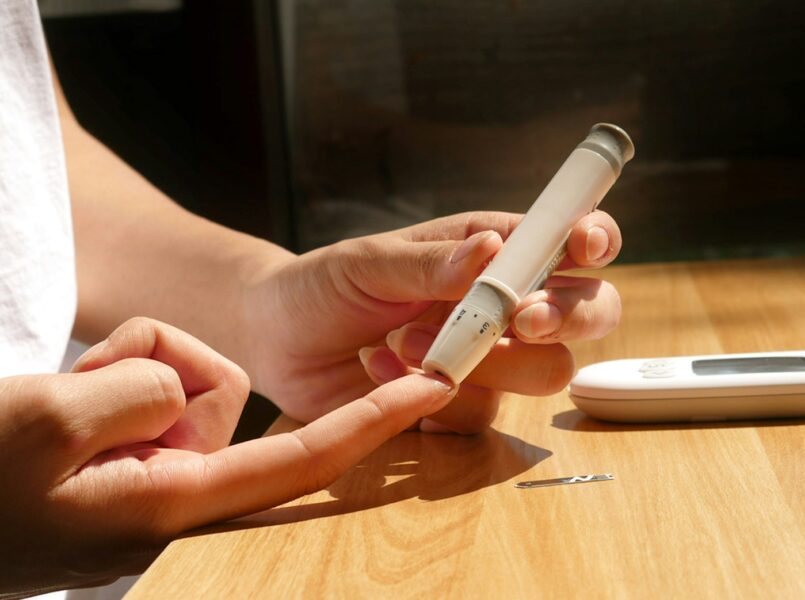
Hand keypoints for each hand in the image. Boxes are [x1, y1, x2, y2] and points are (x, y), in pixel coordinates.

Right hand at [0, 317, 452, 595]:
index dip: (376, 419)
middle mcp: (180, 497)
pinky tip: (64, 405)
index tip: (436, 387)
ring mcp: (154, 481)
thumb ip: (145, 392)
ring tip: (61, 400)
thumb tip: (185, 386)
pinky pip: (150, 393)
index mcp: (174, 505)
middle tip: (83, 384)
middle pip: (224, 395)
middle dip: (169, 366)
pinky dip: (112, 379)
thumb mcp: (50, 419)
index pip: (305, 455)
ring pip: (182, 382)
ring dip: (125, 370)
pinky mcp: (133, 463)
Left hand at [244, 211, 621, 431]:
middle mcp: (504, 305)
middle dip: (567, 317)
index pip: (568, 240)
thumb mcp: (369, 262)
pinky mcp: (460, 406)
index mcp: (493, 251)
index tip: (584, 248)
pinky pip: (481, 416)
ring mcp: (489, 359)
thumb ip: (432, 262)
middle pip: (588, 312)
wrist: (277, 343)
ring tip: (409, 343)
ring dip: (486, 361)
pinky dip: (435, 398)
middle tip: (521, 320)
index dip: (594, 240)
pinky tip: (383, 371)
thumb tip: (492, 249)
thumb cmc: (324, 284)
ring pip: (545, 371)